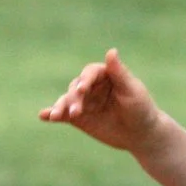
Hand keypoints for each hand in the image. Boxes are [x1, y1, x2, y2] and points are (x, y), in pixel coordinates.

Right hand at [38, 49, 162, 152]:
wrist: (141, 135)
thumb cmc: (141, 109)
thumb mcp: (132, 91)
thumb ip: (119, 73)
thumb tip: (111, 51)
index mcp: (105, 75)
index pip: (90, 73)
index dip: (86, 80)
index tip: (83, 90)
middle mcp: (91, 86)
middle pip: (76, 87)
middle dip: (74, 99)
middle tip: (76, 112)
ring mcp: (84, 102)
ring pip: (67, 100)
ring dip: (60, 107)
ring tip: (55, 116)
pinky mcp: (78, 118)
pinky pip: (63, 114)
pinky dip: (52, 114)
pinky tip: (44, 116)